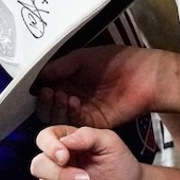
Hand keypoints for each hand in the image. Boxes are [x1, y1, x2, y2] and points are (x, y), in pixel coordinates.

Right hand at [31, 125, 144, 179]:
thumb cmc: (122, 167)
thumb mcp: (110, 143)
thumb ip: (86, 135)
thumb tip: (63, 141)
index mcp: (65, 144)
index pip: (42, 138)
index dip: (49, 147)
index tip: (64, 156)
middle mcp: (56, 164)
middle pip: (37, 166)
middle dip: (62, 176)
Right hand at [35, 45, 160, 128]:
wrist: (143, 75)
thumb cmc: (114, 61)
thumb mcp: (81, 57)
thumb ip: (59, 66)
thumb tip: (36, 75)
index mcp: (67, 80)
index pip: (45, 89)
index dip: (39, 89)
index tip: (39, 84)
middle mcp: (71, 96)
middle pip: (48, 107)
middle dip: (46, 101)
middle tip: (49, 92)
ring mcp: (82, 111)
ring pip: (59, 117)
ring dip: (56, 108)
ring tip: (62, 95)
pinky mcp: (94, 122)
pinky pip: (76, 122)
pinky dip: (71, 114)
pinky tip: (74, 100)